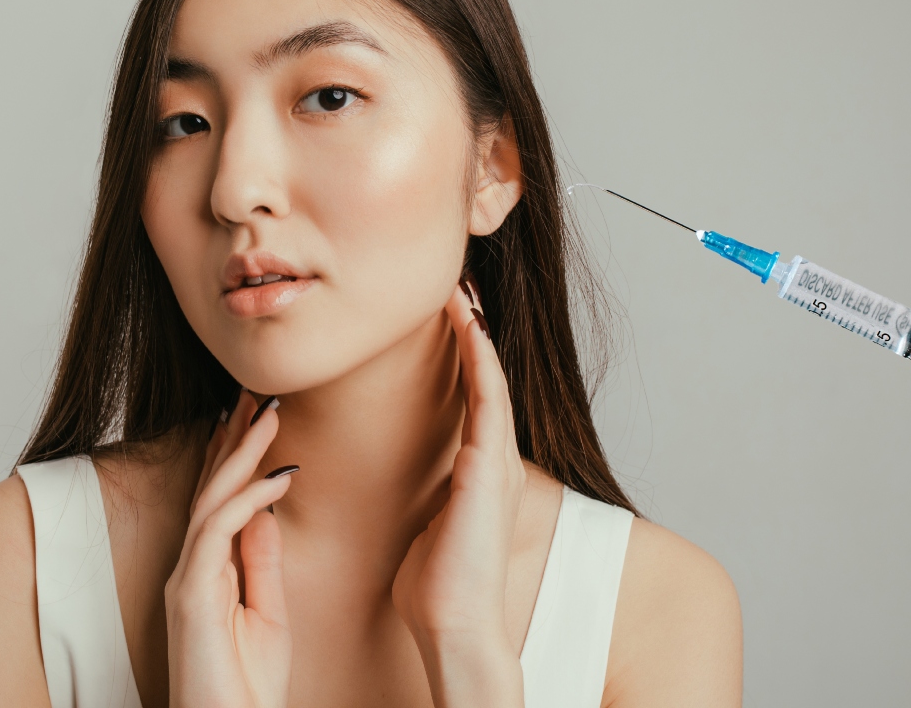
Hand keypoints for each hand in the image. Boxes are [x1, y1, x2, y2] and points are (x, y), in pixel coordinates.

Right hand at [165, 392, 295, 707]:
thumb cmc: (247, 687)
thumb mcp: (267, 612)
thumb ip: (262, 561)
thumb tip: (267, 511)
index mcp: (207, 572)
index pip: (221, 500)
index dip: (237, 456)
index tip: (260, 415)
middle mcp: (191, 569)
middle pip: (210, 488)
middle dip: (234, 438)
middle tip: (257, 392)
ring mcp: (186, 581)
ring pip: (212, 499)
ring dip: (242, 453)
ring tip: (269, 413)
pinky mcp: (190, 596)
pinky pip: (219, 532)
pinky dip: (250, 499)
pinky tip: (278, 475)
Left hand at [391, 280, 526, 706]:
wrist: (456, 623)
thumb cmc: (436, 586)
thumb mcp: (427, 527)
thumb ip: (429, 500)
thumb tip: (414, 491)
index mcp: (480, 473)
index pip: (474, 400)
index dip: (465, 357)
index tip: (449, 318)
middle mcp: (494, 461)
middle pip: (487, 380)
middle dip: (474, 332)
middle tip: (459, 286)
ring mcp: (496, 462)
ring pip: (490, 379)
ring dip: (476, 333)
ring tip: (461, 291)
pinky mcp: (488, 467)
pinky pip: (488, 398)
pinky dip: (481, 359)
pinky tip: (470, 326)